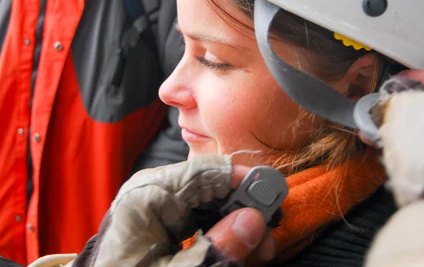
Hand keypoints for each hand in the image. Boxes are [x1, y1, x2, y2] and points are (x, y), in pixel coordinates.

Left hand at [72, 155, 274, 266]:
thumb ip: (217, 248)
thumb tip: (255, 219)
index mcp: (149, 193)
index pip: (207, 172)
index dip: (244, 182)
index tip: (274, 200)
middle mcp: (154, 190)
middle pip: (213, 186)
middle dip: (243, 211)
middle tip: (266, 243)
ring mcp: (158, 205)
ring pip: (211, 202)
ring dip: (236, 223)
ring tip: (256, 252)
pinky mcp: (163, 221)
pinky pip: (200, 217)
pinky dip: (220, 231)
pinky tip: (235, 248)